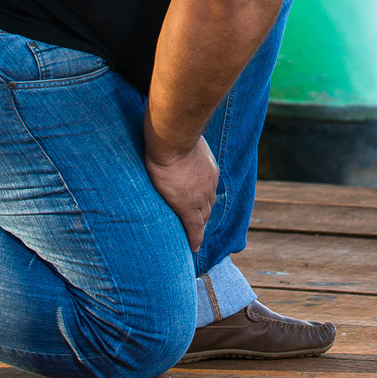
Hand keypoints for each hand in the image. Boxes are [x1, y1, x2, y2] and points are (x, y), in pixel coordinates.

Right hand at [143, 115, 218, 251]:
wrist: (173, 140)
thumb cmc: (173, 132)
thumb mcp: (183, 138)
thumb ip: (182, 142)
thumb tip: (168, 130)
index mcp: (207, 168)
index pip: (207, 188)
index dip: (204, 198)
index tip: (201, 206)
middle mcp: (208, 183)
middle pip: (208, 204)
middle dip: (204, 214)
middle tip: (198, 224)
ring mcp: (199, 195)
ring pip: (202, 216)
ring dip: (198, 225)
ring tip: (192, 236)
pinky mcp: (188, 205)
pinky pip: (193, 227)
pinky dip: (195, 237)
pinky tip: (194, 247)